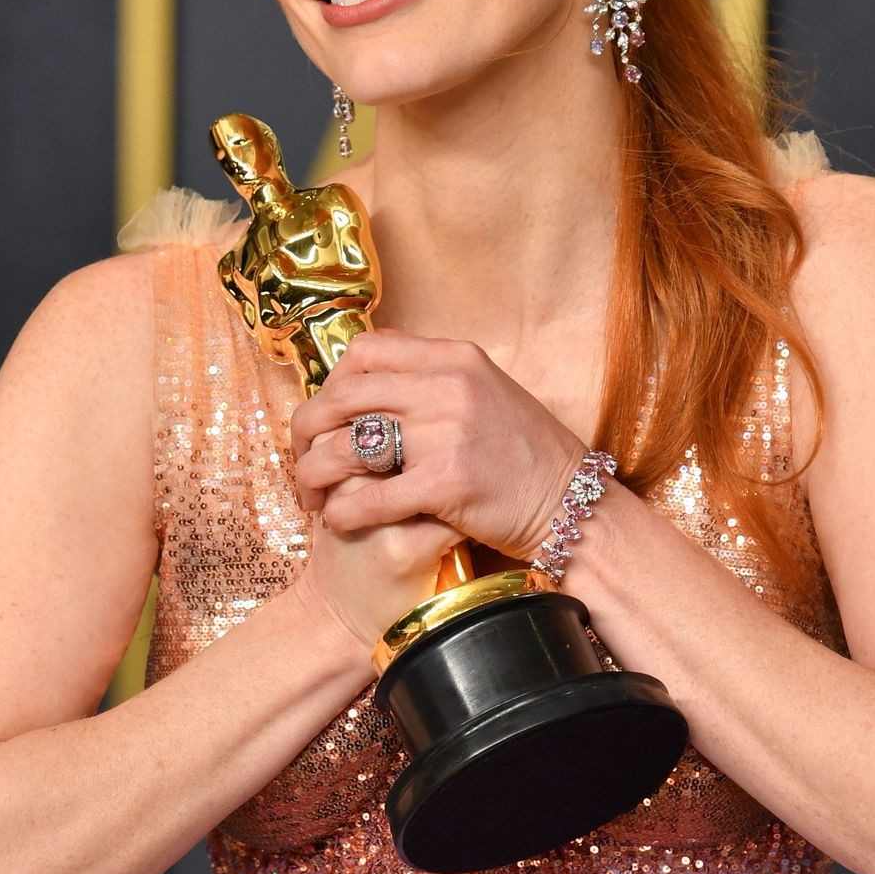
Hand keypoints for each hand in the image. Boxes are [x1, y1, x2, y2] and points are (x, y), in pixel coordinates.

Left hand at [290, 329, 585, 558]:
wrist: (573, 503)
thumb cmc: (525, 456)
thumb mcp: (485, 393)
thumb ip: (432, 382)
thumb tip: (368, 383)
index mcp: (455, 357)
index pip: (366, 352)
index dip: (331, 383)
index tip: (325, 415)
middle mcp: (449, 386)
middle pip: (343, 397)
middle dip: (307, 431)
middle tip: (300, 459)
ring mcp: (448, 433)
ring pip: (347, 446)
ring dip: (314, 475)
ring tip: (311, 497)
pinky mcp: (448, 482)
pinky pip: (369, 496)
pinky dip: (342, 511)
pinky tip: (338, 521)